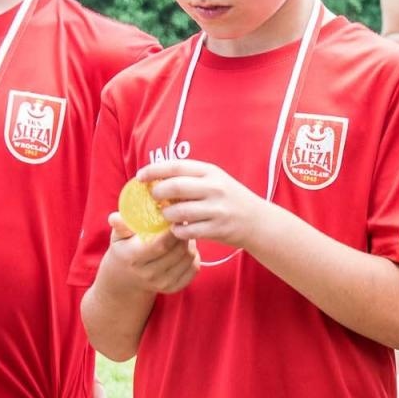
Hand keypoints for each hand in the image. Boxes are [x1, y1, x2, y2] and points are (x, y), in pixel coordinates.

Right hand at [99, 213, 199, 293]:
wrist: (124, 281)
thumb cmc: (123, 251)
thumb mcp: (118, 237)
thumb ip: (120, 226)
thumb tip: (116, 217)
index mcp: (132, 258)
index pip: (161, 244)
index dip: (173, 230)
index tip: (175, 218)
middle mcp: (148, 274)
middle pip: (178, 250)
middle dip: (184, 234)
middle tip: (182, 224)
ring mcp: (161, 283)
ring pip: (188, 258)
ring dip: (190, 243)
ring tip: (183, 235)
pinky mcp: (173, 288)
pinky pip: (194, 269)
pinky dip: (194, 256)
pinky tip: (185, 249)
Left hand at [139, 159, 272, 251]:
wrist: (258, 221)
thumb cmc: (230, 200)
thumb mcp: (215, 182)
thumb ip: (190, 179)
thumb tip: (156, 180)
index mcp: (211, 172)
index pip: (176, 166)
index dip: (154, 170)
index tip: (140, 177)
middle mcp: (215, 188)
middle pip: (174, 187)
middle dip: (157, 194)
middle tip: (153, 199)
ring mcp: (217, 209)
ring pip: (178, 211)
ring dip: (166, 215)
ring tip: (167, 216)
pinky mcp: (218, 229)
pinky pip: (187, 231)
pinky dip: (177, 231)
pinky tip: (179, 229)